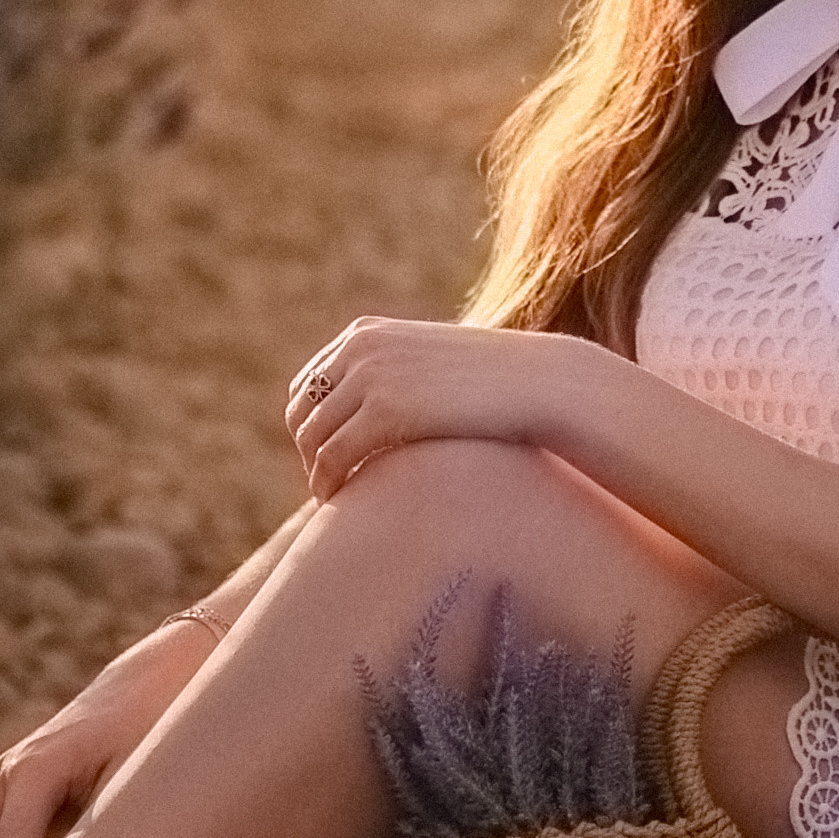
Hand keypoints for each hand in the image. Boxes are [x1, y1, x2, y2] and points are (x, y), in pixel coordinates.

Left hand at [284, 316, 579, 497]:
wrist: (536, 382)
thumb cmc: (493, 384)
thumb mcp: (432, 369)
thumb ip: (398, 380)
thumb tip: (376, 415)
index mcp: (365, 334)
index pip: (308, 386)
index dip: (310, 428)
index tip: (326, 461)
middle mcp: (360, 349)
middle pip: (302, 413)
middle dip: (308, 453)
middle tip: (329, 487)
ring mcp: (370, 377)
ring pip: (313, 438)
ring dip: (317, 474)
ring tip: (335, 500)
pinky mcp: (385, 411)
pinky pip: (334, 456)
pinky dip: (329, 483)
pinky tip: (341, 502)